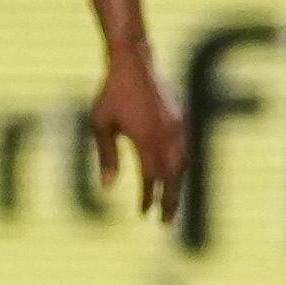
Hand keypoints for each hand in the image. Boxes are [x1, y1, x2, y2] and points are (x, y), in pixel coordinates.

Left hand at [90, 47, 187, 223]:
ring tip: (172, 202)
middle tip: (166, 222)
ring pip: (182, 165)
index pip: (150, 178)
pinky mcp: (180, 119)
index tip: (143, 213)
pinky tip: (175, 175)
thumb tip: (107, 187)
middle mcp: (166, 136)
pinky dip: (181, 167)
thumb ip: (106, 156)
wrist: (135, 62)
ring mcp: (177, 127)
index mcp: (146, 140)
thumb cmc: (111, 93)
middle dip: (170, 201)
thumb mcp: (100, 124)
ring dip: (177, 186)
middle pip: (172, 177)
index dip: (147, 197)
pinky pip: (185, 150)